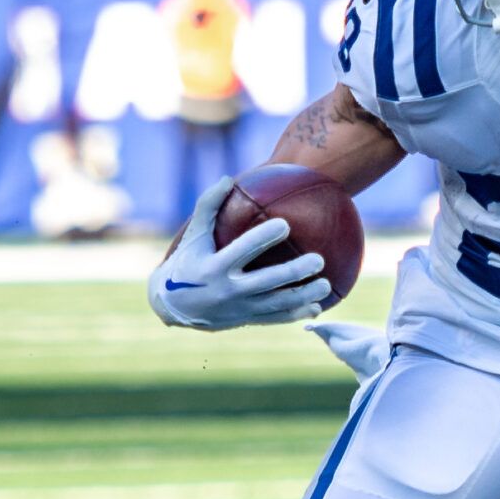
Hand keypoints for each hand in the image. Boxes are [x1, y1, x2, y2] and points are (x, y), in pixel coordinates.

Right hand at [148, 176, 330, 330]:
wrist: (172, 306)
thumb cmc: (186, 262)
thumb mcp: (193, 236)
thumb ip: (208, 206)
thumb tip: (227, 178)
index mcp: (215, 267)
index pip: (243, 250)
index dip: (263, 237)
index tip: (285, 224)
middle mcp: (228, 290)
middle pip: (267, 281)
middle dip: (294, 272)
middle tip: (318, 259)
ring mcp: (239, 308)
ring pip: (277, 304)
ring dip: (304, 296)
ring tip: (327, 284)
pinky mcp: (245, 320)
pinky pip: (275, 318)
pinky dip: (296, 314)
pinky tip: (317, 307)